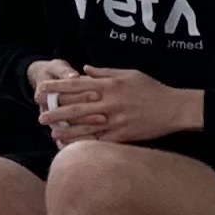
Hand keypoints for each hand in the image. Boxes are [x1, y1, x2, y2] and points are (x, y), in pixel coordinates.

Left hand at [35, 65, 201, 145]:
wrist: (175, 109)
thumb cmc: (152, 89)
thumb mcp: (129, 74)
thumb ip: (104, 71)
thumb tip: (84, 68)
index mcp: (109, 85)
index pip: (76, 85)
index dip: (56, 88)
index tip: (40, 90)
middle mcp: (109, 102)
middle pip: (75, 107)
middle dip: (55, 112)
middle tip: (39, 116)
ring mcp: (115, 120)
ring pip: (84, 126)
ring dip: (65, 130)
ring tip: (50, 133)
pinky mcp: (123, 135)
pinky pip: (99, 140)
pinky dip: (84, 143)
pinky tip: (73, 146)